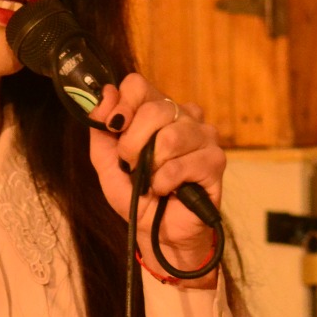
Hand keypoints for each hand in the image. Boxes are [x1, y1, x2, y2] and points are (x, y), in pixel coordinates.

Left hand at [85, 74, 223, 287]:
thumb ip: (101, 129)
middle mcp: (184, 116)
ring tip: (151, 180)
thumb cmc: (135, 195)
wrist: (157, 231)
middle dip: (132, 144)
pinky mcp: (215, 161)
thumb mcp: (107, 162)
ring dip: (151, 165)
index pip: (138, 85)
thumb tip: (104, 94)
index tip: (113, 127)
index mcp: (157, 110)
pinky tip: (166, 190)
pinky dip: (164, 182)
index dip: (121, 103)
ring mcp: (204, 136)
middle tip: (132, 165)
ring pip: (171, 136)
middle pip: (155, 109)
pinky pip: (182, 164)